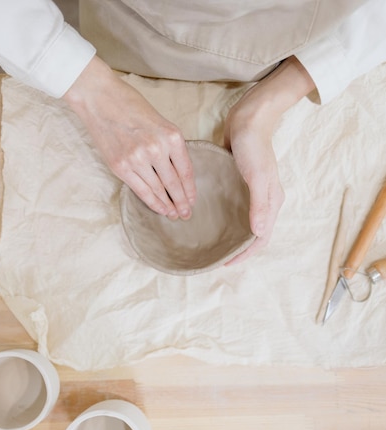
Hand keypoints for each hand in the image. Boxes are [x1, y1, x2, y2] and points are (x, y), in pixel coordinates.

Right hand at [63, 56, 195, 219]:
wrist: (100, 98)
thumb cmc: (131, 105)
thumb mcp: (160, 122)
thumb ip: (170, 145)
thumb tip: (178, 172)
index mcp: (172, 136)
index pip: (186, 170)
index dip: (190, 189)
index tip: (193, 200)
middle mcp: (157, 149)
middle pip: (174, 184)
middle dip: (182, 201)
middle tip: (187, 214)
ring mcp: (138, 159)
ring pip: (158, 190)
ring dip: (168, 205)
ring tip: (174, 214)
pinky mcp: (121, 166)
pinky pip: (141, 190)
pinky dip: (152, 202)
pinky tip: (160, 209)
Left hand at [223, 57, 315, 263]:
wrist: (249, 118)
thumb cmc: (254, 146)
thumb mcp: (258, 176)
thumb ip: (259, 205)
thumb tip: (258, 234)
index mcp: (272, 203)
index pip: (261, 238)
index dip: (245, 253)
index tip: (225, 262)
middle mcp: (263, 201)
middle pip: (252, 234)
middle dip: (237, 248)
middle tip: (216, 257)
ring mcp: (250, 193)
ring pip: (241, 222)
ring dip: (230, 234)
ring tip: (211, 244)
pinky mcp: (237, 183)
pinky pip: (231, 207)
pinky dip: (223, 218)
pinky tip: (207, 220)